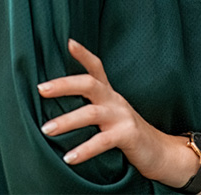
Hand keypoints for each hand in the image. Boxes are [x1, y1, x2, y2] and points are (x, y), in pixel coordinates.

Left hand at [37, 39, 200, 189]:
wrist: (159, 151)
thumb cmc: (126, 130)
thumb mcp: (109, 112)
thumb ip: (90, 104)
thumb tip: (58, 99)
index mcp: (109, 93)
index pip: (96, 67)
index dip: (83, 54)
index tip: (68, 42)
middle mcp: (114, 100)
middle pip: (89, 83)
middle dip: (63, 84)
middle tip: (41, 89)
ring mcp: (122, 116)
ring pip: (91, 113)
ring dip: (66, 121)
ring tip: (46, 129)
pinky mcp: (127, 135)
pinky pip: (102, 141)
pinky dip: (84, 149)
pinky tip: (68, 157)